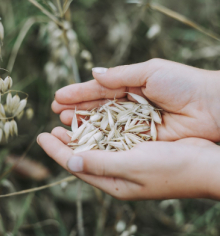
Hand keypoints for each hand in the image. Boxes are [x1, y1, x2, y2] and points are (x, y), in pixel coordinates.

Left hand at [38, 127, 219, 199]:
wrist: (205, 164)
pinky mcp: (137, 149)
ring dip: (80, 133)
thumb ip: (101, 164)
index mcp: (112, 181)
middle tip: (49, 129)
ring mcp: (126, 161)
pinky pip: (110, 138)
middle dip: (64, 143)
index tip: (40, 137)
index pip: (76, 165)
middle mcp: (116, 173)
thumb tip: (70, 160)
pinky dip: (98, 128)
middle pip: (82, 155)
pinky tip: (92, 119)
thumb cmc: (171, 168)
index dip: (56, 151)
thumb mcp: (133, 166)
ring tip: (65, 122)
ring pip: (95, 146)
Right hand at [52, 58, 219, 140]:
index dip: (78, 93)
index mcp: (130, 86)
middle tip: (55, 112)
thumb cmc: (182, 84)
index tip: (58, 97)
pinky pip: (115, 139)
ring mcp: (133, 124)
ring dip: (82, 124)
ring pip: (102, 125)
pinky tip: (83, 138)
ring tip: (63, 123)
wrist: (211, 107)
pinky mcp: (140, 140)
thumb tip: (94, 74)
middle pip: (97, 108)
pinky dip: (99, 138)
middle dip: (76, 109)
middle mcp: (128, 106)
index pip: (98, 90)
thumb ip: (120, 75)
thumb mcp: (150, 71)